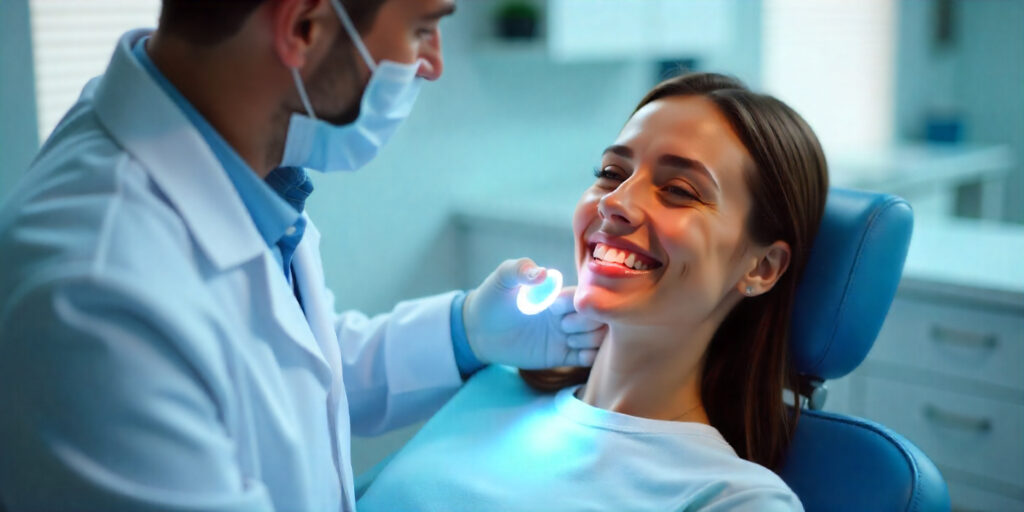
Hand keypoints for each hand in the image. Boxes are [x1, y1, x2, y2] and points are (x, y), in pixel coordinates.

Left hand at [463, 258, 606, 368]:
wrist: (479, 331)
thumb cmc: (491, 299)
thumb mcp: (502, 279)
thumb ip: (519, 269)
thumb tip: (542, 273)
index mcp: (558, 293)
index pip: (586, 294)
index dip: (575, 301)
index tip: (552, 307)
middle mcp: (568, 313)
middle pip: (599, 316)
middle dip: (585, 322)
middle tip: (561, 327)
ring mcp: (566, 335)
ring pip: (599, 337)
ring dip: (588, 340)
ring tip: (566, 341)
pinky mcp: (562, 356)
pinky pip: (589, 358)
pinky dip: (591, 357)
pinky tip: (574, 353)